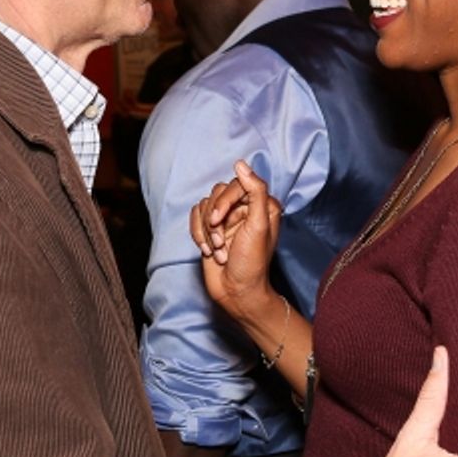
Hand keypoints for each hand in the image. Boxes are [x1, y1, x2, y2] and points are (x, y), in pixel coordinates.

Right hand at [190, 160, 279, 320]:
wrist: (236, 292)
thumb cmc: (252, 263)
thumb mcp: (258, 226)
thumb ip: (254, 191)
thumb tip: (240, 164)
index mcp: (262, 204)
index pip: (237, 183)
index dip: (224, 200)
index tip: (219, 220)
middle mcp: (245, 208)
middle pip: (217, 192)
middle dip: (214, 218)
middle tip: (219, 241)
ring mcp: (227, 219)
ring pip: (204, 205)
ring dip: (206, 230)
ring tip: (217, 251)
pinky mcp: (211, 229)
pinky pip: (195, 216)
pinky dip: (197, 234)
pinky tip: (207, 251)